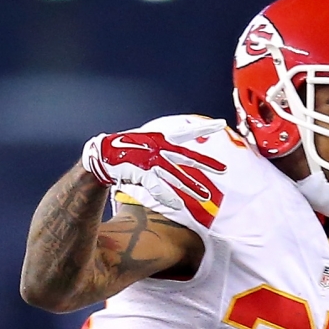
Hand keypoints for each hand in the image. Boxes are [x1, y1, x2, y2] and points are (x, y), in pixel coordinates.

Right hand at [81, 118, 226, 208]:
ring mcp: (151, 161)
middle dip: (206, 163)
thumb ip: (167, 148)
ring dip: (191, 187)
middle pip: (188, 157)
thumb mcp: (151, 144)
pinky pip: (158, 187)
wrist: (104, 154)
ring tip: (205, 197)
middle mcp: (159, 148)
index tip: (221, 123)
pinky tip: (179, 205)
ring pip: (176, 176)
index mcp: (161, 138)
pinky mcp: (142, 172)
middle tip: (224, 169)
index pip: (187, 131)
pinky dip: (168, 197)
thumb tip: (181, 144)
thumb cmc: (130, 149)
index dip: (204, 127)